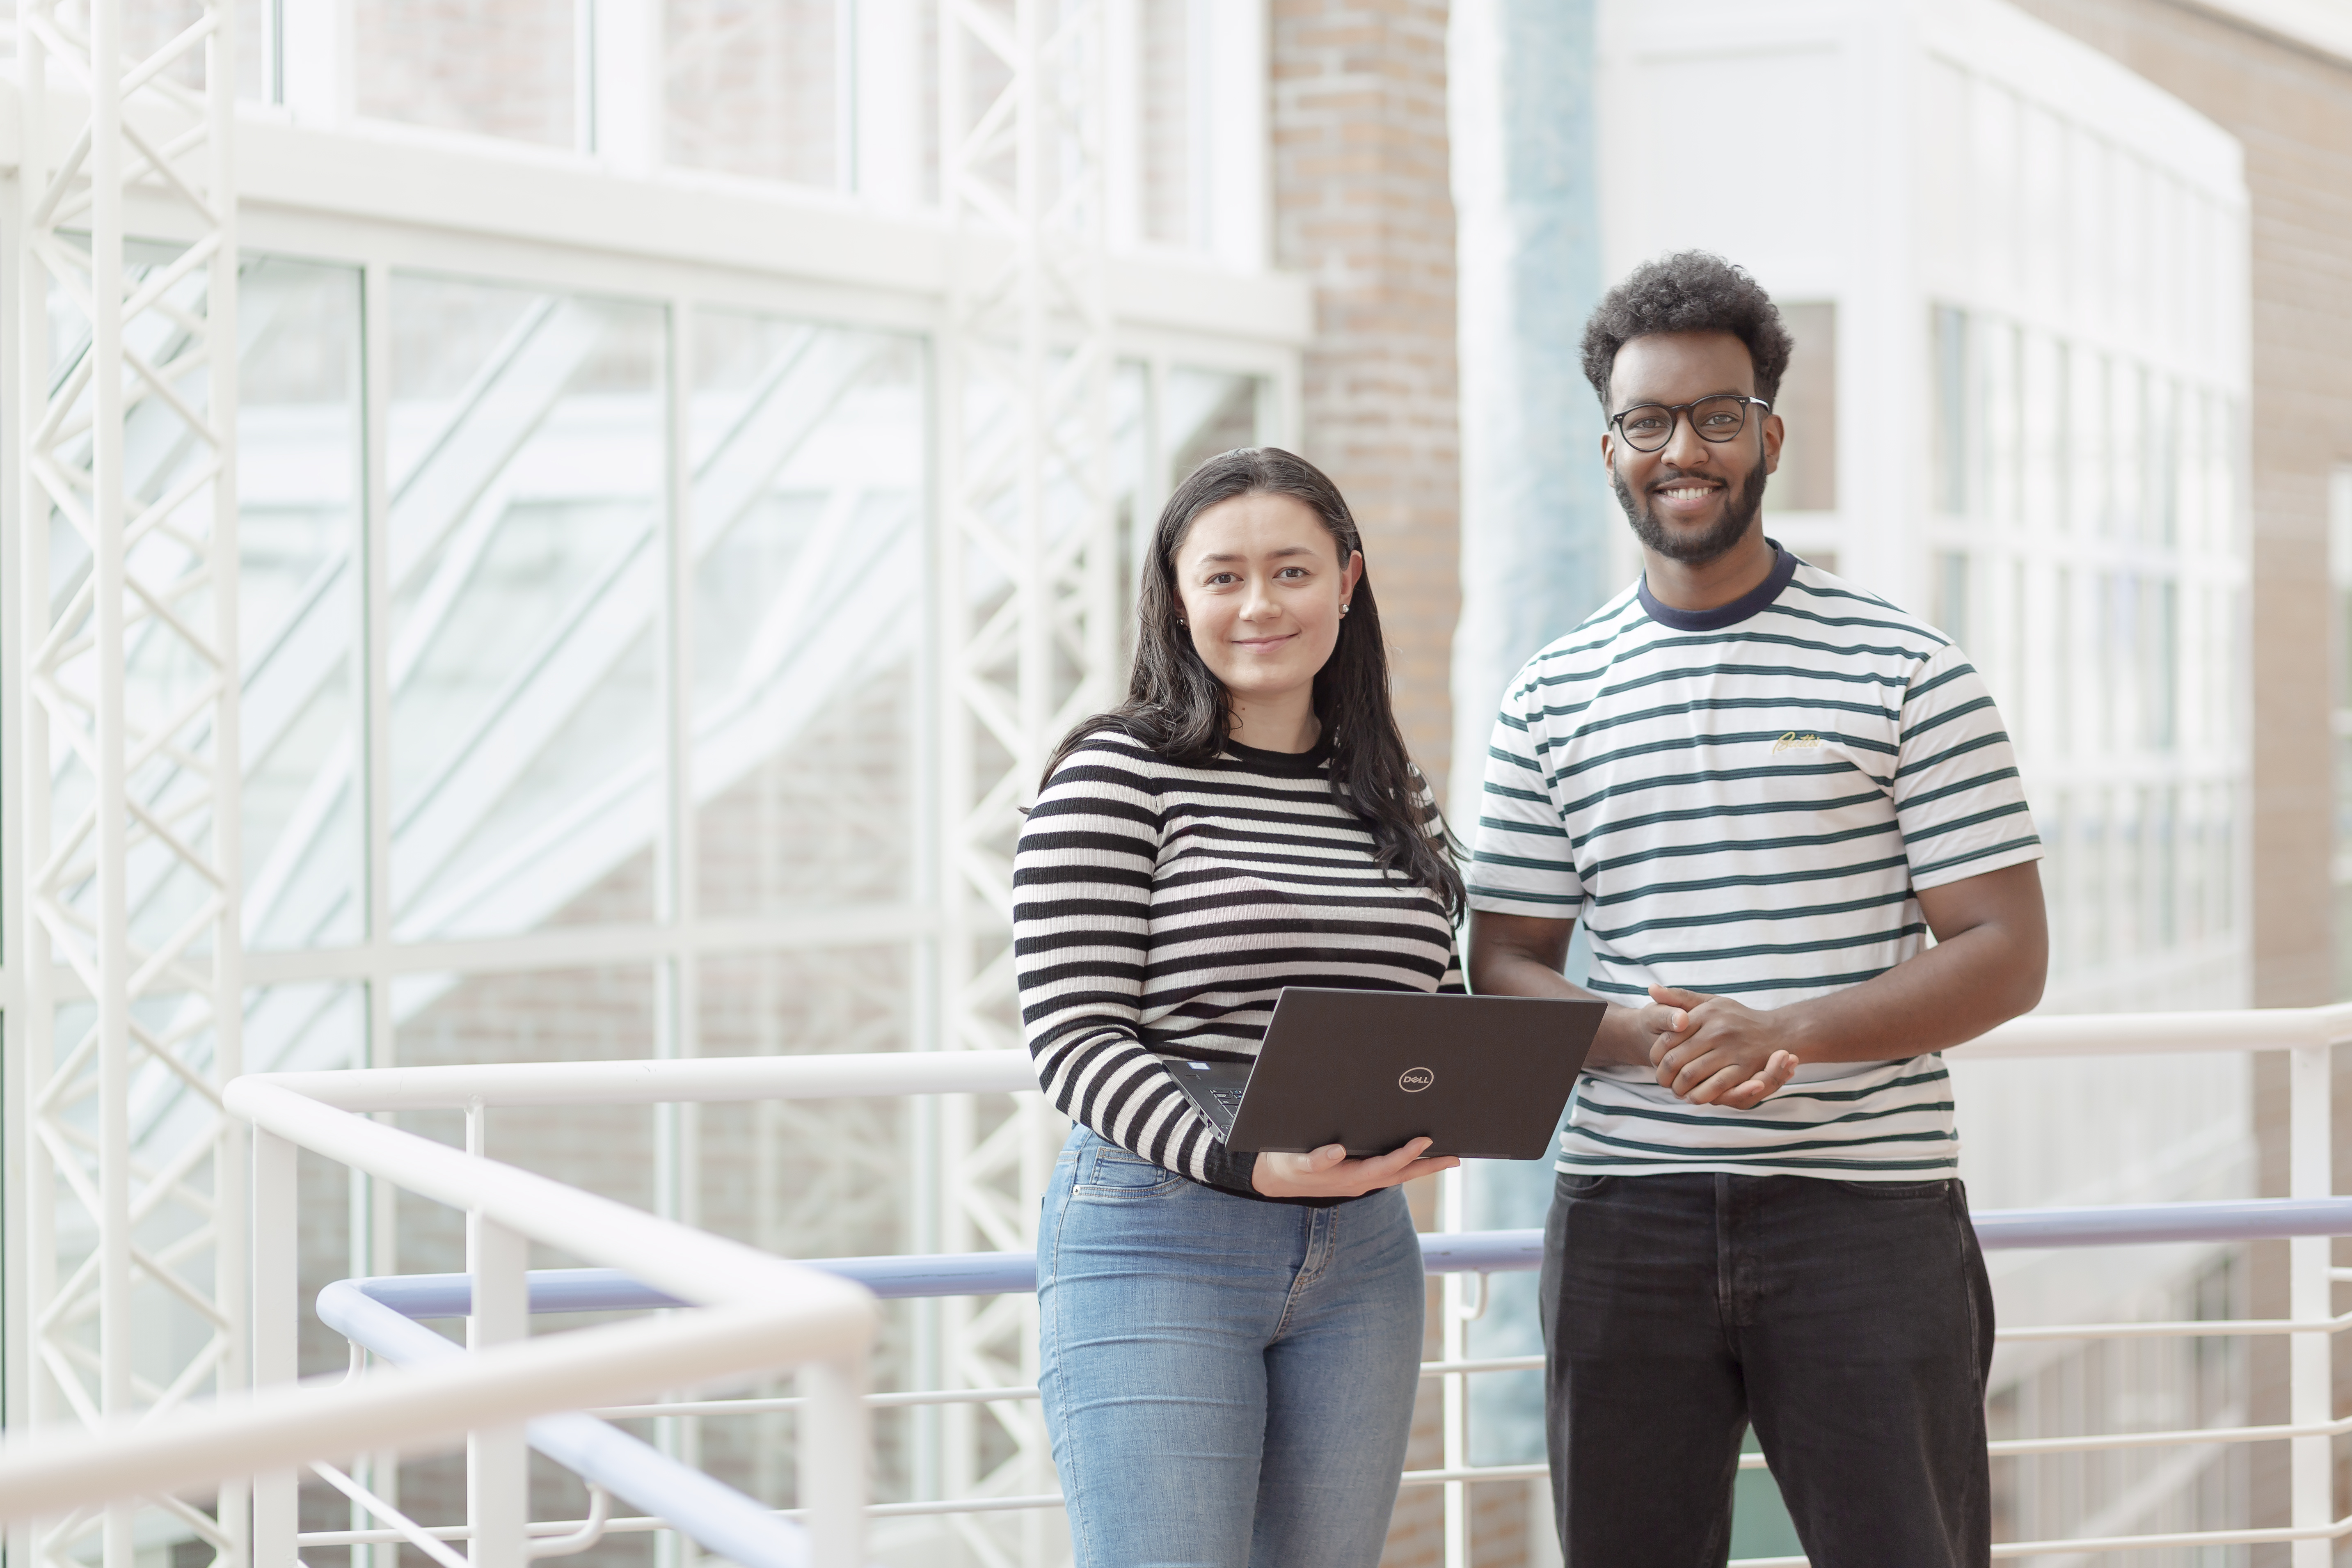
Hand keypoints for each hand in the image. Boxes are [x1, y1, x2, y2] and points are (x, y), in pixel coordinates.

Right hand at [1252, 1138, 1458, 1197]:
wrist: (1275, 1179)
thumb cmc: (1286, 1165)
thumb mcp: (1294, 1161)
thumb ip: (1315, 1159)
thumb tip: (1337, 1151)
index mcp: (1348, 1177)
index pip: (1385, 1166)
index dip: (1405, 1154)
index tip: (1425, 1140)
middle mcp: (1359, 1182)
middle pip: (1401, 1175)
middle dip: (1428, 1165)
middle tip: (1456, 1158)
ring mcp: (1360, 1181)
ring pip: (1398, 1174)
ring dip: (1422, 1166)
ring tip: (1446, 1157)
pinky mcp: (1357, 1176)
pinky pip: (1388, 1171)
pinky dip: (1406, 1164)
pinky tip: (1416, 1156)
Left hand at [1640, 986, 1800, 1107]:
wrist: (1777, 1032)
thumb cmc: (1735, 1018)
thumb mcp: (1709, 1002)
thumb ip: (1679, 997)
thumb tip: (1651, 989)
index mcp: (1706, 1013)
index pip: (1668, 1038)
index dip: (1656, 1055)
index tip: (1655, 1063)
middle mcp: (1718, 1030)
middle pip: (1676, 1060)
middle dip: (1663, 1076)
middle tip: (1661, 1082)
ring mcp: (1732, 1050)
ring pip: (1692, 1075)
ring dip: (1679, 1088)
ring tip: (1675, 1090)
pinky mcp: (1745, 1069)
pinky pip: (1715, 1087)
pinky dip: (1700, 1095)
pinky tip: (1694, 1096)